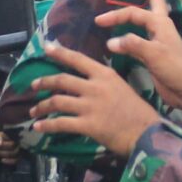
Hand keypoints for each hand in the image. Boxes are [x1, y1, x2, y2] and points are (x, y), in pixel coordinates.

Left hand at [0, 96, 22, 165]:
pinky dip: (11, 160)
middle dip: (1, 147)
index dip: (3, 140)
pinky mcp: (12, 146)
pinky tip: (2, 160)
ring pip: (16, 152)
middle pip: (15, 145)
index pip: (14, 136)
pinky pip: (17, 157)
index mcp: (12, 122)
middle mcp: (17, 131)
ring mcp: (16, 139)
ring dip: (3, 153)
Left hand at [32, 43, 162, 155]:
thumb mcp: (122, 88)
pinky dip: (46, 125)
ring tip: (34, 110)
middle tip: (33, 85)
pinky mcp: (87, 125)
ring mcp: (90, 106)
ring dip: (41, 106)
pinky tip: (38, 127)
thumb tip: (88, 84)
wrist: (148, 133)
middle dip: (43, 82)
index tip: (46, 47)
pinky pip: (60, 123)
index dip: (59, 53)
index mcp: (105, 75)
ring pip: (57, 101)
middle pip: (61, 80)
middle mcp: (95, 87)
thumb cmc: (139, 112)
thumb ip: (104, 83)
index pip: (77, 59)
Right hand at [94, 0, 181, 116]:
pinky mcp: (154, 59)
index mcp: (160, 24)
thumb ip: (133, 45)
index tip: (98, 21)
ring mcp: (157, 45)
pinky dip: (131, 42)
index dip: (115, 15)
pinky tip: (126, 44)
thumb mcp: (154, 53)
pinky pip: (139, 45)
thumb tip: (111, 42)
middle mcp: (159, 31)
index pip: (133, 13)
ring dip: (139, 19)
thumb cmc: (175, 68)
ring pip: (145, 27)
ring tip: (135, 11)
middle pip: (153, 10)